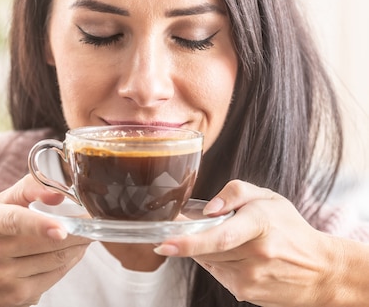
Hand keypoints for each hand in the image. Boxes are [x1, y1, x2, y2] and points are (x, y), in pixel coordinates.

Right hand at [0, 174, 89, 306]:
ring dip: (78, 245)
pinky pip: (55, 275)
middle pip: (45, 242)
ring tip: (86, 233)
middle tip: (94, 219)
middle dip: (77, 230)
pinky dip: (70, 261)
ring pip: (56, 259)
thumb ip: (27, 189)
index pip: (13, 220)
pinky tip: (73, 251)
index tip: (62, 228)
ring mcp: (2, 277)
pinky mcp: (18, 296)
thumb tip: (58, 191)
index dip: (39, 225)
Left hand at [154, 180, 339, 306]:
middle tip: (188, 226)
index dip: (188, 242)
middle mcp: (256, 254)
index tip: (164, 243)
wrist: (321, 271)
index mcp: (261, 224)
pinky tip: (238, 256)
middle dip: (191, 237)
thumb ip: (235, 193)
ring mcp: (250, 278)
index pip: (219, 236)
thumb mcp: (268, 198)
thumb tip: (209, 210)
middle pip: (206, 247)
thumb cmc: (290, 229)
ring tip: (233, 240)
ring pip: (208, 260)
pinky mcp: (245, 293)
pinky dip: (218, 262)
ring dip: (208, 248)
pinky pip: (216, 273)